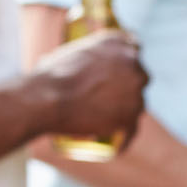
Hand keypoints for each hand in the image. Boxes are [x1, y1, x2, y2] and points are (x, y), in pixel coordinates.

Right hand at [33, 29, 147, 142]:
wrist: (46, 99)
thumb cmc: (50, 75)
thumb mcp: (71, 50)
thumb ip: (91, 53)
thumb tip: (87, 64)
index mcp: (118, 43)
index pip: (134, 48)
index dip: (126, 62)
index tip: (120, 71)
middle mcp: (132, 63)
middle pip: (140, 77)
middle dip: (129, 86)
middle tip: (111, 98)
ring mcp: (134, 91)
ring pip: (138, 103)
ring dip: (128, 111)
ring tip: (109, 122)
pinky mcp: (129, 117)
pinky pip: (131, 130)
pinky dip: (124, 138)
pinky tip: (117, 144)